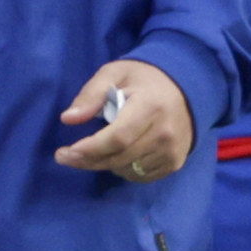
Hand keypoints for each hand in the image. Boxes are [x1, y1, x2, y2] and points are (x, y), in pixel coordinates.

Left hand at [53, 59, 193, 179]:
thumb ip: (91, 94)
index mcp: (150, 106)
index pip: (117, 138)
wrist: (186, 88)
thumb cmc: (144, 79)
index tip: (65, 153)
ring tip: (96, 150)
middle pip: (119, 158)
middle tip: (66, 157)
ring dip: (105, 164)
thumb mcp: (115, 73)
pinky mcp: (175, 162)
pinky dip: (123, 169)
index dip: (89, 149)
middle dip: (88, 160)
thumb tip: (68, 118)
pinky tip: (118, 155)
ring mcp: (172, 150)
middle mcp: (165, 132)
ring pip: (127, 170)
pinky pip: (140, 176)